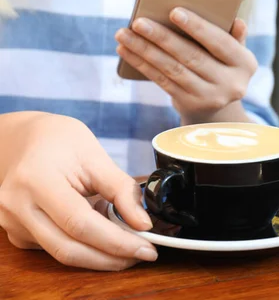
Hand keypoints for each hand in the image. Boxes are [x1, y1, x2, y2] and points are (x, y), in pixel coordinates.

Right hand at [0, 113, 156, 270]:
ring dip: (100, 255)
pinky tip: (100, 231)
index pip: (80, 223)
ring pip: (62, 254)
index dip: (116, 241)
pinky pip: (55, 249)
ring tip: (127, 240)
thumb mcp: (96, 156)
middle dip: (111, 258)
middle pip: (68, 248)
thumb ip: (122, 189)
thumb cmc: (60, 141)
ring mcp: (13, 223)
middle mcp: (17, 206)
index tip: (146, 247)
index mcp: (36, 180)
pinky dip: (85, 246)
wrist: (22, 140)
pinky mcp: (17, 234)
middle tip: (143, 253)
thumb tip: (143, 223)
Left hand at [115, 8, 258, 124]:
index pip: (220, 43)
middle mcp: (231, 84)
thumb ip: (234, 37)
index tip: (174, 12)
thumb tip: (237, 21)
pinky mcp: (189, 105)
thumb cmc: (223, 66)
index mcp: (245, 64)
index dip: (198, 28)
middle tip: (139, 22)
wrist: (218, 108)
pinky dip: (142, 64)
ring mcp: (210, 97)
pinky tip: (126, 51)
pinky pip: (162, 81)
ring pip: (172, 70)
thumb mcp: (234, 53)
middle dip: (162, 38)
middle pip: (191, 57)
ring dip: (145, 51)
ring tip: (124, 34)